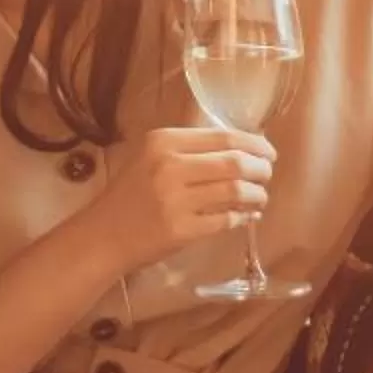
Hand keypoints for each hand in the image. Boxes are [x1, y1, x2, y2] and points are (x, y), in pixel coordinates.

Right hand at [94, 125, 271, 281]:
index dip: (254, 144)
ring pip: (235, 191)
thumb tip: (242, 147)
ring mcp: (176, 200)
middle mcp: (170, 166)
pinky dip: (243, 218)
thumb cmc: (130, 194)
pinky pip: (226, 221)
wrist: (103, 235)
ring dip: (256, 194)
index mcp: (163, 141)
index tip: (269, 152)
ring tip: (260, 197)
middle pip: (234, 162)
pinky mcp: (182, 230)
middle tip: (267, 175)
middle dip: (261, 169)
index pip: (223, 137)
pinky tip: (247, 216)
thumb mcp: (150, 157)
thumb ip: (188, 149)